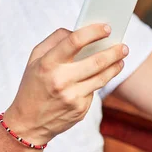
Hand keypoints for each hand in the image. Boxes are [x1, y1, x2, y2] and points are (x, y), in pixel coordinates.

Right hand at [3, 24, 127, 144]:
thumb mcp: (34, 60)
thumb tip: (78, 30)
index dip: (93, 32)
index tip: (106, 28)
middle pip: (96, 61)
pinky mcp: (80, 109)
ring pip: (102, 77)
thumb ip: (55, 41)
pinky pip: (94, 91)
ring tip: (121, 59)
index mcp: (47, 64)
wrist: (28, 123)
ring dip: (115, 66)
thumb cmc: (33, 86)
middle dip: (114, 51)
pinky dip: (98, 83)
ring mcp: (72, 97)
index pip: (74, 42)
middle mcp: (60, 80)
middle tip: (123, 46)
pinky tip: (100, 77)